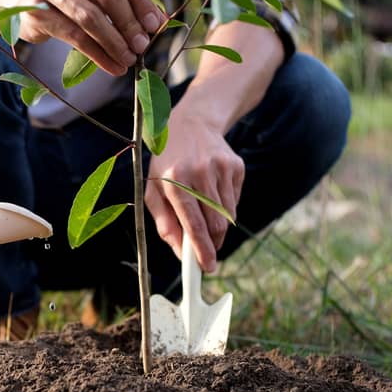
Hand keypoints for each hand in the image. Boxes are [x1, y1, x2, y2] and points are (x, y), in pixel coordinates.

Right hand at [0, 0, 164, 76]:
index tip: (155, 23)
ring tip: (129, 59)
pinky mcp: (35, 9)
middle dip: (130, 22)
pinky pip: (75, 36)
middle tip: (142, 45)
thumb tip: (157, 20)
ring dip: (115, 42)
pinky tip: (112, 66)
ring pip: (90, 16)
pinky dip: (98, 55)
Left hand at [144, 105, 244, 272]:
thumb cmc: (168, 163)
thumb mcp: (154, 189)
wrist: (192, 124)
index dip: (201, 249)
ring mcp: (221, 168)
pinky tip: (214, 194)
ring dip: (218, 227)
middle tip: (208, 254)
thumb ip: (164, 223)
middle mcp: (200, 173)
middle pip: (215, 224)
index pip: (192, 223)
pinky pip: (235, 201)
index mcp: (175, 180)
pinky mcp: (236, 166)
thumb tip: (180, 253)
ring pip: (227, 216)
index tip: (207, 267)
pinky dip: (225, 209)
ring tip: (205, 216)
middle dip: (213, 244)